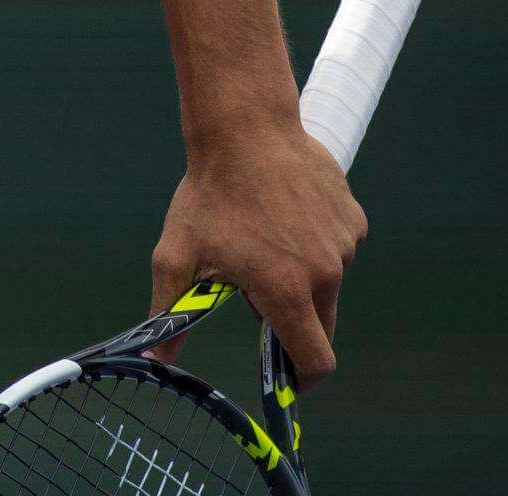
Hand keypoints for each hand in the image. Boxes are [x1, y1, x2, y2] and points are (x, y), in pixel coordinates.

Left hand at [149, 118, 366, 384]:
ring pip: (327, 283)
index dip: (302, 380)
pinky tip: (284, 216)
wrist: (245, 128)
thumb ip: (170, 312)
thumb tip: (153, 360)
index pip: (314, 360)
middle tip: (256, 300)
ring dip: (302, 279)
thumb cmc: (208, 193)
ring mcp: (343, 245)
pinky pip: (337, 249)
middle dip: (293, 325)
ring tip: (264, 242)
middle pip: (321, 325)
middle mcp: (324, 272)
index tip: (286, 380)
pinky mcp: (354, 220)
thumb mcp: (177, 255)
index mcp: (286, 290)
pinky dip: (315, 246)